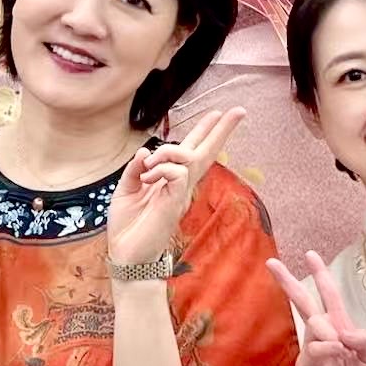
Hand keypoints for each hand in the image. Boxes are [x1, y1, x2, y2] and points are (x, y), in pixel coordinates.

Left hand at [106, 107, 244, 267]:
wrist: (127, 255)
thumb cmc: (128, 226)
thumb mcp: (126, 189)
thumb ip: (136, 169)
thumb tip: (146, 151)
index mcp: (169, 181)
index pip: (191, 152)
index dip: (204, 132)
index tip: (218, 113)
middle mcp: (179, 185)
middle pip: (205, 152)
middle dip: (221, 130)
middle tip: (239, 110)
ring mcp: (180, 193)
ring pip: (188, 155)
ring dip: (167, 150)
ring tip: (149, 166)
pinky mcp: (176, 201)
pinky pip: (177, 171)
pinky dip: (161, 167)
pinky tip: (149, 176)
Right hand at [271, 252, 365, 365]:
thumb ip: (365, 341)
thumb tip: (345, 332)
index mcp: (340, 327)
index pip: (328, 296)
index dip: (320, 275)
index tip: (310, 255)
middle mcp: (323, 333)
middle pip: (303, 302)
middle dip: (289, 282)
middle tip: (272, 263)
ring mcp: (312, 348)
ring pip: (315, 323)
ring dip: (329, 330)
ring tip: (342, 348)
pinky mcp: (305, 365)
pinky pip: (314, 347)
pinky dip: (327, 347)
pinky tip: (337, 353)